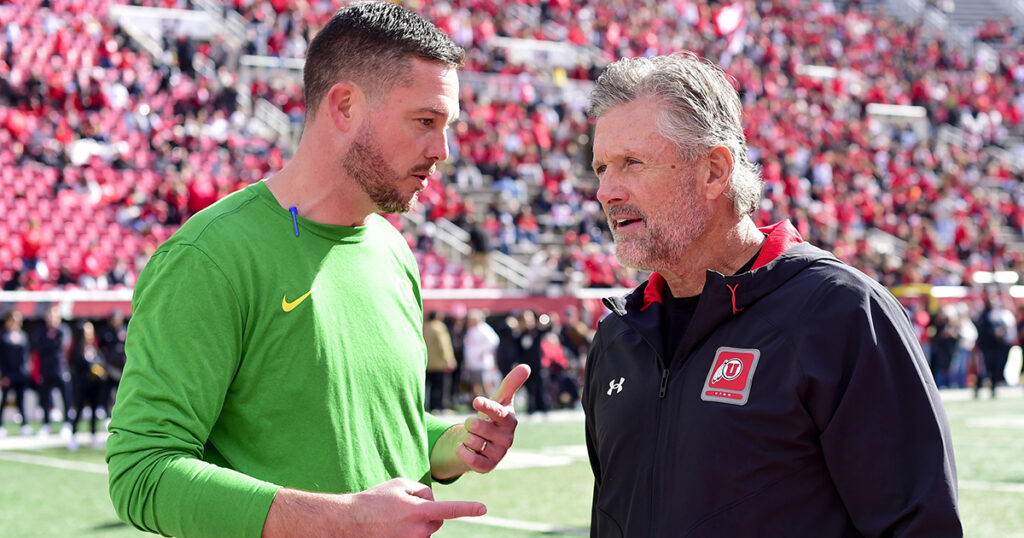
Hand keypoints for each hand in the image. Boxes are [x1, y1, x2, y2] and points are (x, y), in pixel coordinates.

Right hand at [261, 478, 485, 537]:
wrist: (351, 521)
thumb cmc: (375, 500)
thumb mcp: (400, 484)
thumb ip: (422, 489)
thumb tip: (432, 499)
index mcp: (418, 512)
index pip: (449, 509)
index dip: (468, 509)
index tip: (483, 509)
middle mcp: (418, 530)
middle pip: (438, 517)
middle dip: (429, 509)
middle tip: (406, 504)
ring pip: (427, 527)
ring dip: (418, 519)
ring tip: (395, 515)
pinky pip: (417, 534)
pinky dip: (410, 528)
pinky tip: (394, 524)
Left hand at [429, 364, 529, 480]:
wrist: (482, 442)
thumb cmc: (491, 417)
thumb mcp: (499, 399)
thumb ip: (511, 384)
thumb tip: (526, 366)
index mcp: (509, 421)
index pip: (498, 412)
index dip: (487, 406)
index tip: (475, 400)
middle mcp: (507, 438)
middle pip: (479, 427)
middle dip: (470, 423)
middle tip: (473, 424)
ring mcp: (498, 454)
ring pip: (472, 441)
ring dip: (467, 438)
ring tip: (473, 437)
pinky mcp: (488, 466)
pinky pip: (470, 459)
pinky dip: (462, 451)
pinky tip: (464, 447)